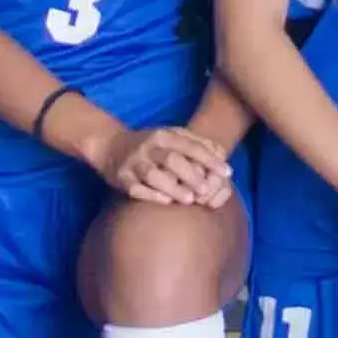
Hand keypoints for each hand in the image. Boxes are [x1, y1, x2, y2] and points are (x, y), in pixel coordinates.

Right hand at [104, 121, 236, 208]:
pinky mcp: (121, 178)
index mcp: (164, 135)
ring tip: (189, 200)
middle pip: (173, 160)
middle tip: (207, 190)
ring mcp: (134, 163)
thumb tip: (221, 152)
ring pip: (153, 175)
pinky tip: (166, 202)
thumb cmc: (150, 144)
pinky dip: (151, 195)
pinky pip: (136, 189)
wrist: (110, 145)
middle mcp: (148, 147)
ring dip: (173, 187)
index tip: (227, 173)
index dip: (211, 160)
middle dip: (192, 175)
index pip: (191, 146)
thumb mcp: (171, 135)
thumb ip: (196, 142)